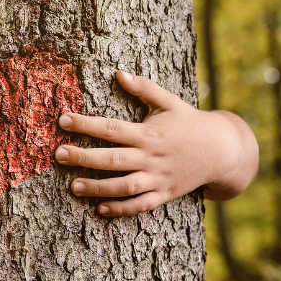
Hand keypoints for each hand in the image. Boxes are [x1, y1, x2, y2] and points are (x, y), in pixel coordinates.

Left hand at [54, 71, 257, 216]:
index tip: (62, 120)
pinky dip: (121, 209)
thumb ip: (144, 88)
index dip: (85, 124)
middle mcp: (151, 157)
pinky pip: (140, 205)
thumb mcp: (169, 102)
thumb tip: (119, 72)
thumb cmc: (190, 123)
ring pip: (124, 186)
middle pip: (113, 159)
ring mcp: (158, 178)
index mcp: (149, 133)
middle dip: (84, 157)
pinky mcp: (164, 194)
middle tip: (58, 154)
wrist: (222, 150)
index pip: (111, 128)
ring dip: (98, 187)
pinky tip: (100, 208)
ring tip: (73, 186)